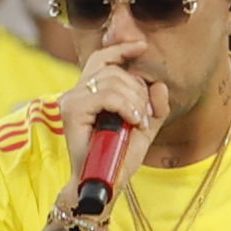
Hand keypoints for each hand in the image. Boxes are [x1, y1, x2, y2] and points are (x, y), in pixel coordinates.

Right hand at [58, 39, 169, 206]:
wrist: (104, 183)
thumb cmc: (119, 158)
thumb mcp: (144, 130)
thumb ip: (155, 108)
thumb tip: (158, 85)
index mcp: (90, 92)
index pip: (103, 59)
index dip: (122, 49)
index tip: (142, 46)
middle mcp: (77, 92)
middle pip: (113, 70)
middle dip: (138, 90)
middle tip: (145, 115)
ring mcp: (72, 100)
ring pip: (111, 80)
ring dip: (134, 100)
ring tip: (138, 122)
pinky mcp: (72, 111)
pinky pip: (106, 96)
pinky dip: (126, 106)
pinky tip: (133, 120)